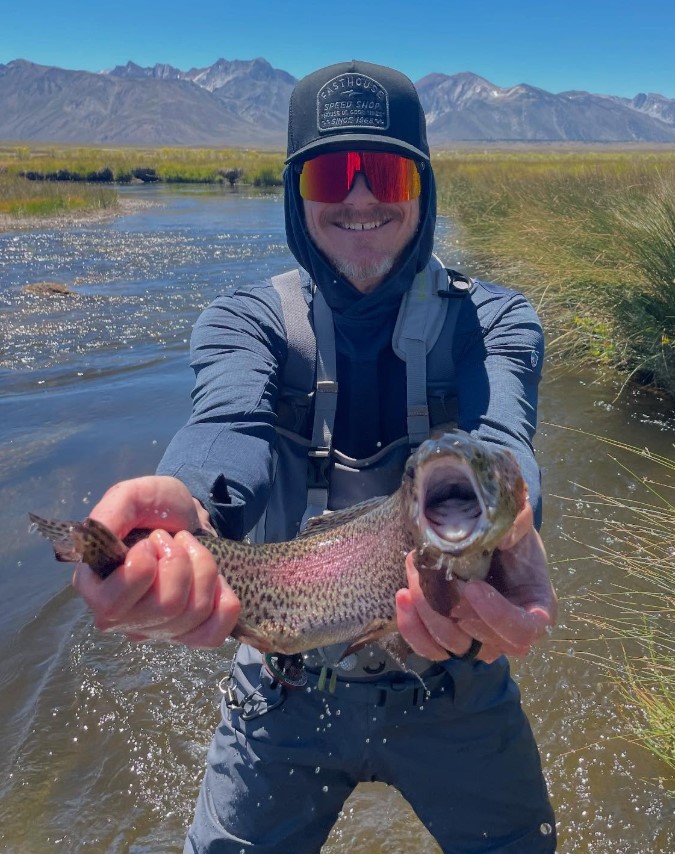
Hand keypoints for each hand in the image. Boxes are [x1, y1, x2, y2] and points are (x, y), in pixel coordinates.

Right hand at [72, 476, 240, 646]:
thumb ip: (112, 512)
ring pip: (193, 614)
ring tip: (192, 549)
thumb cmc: (155, 508)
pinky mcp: (189, 635)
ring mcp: (157, 630)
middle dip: (180, 562)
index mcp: (95, 587)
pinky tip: (215, 582)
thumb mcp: (132, 496)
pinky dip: (222, 602)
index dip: (142, 568)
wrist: (189, 516)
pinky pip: (212, 636)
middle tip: (176, 540)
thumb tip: (98, 536)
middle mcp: (121, 617)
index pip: (112, 604)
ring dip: (203, 569)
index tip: (151, 541)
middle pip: (165, 607)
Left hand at [395, 503, 556, 663]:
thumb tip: (504, 536)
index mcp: (537, 612)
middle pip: (482, 642)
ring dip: (427, 614)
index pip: (523, 630)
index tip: (472, 587)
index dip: (497, 615)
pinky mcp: (451, 641)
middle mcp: (508, 636)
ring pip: (451, 646)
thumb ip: (519, 522)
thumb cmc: (511, 540)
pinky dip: (413, 628)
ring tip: (413, 577)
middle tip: (429, 572)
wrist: (489, 546)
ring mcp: (479, 642)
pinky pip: (429, 648)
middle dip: (450, 609)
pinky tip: (403, 598)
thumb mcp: (521, 525)